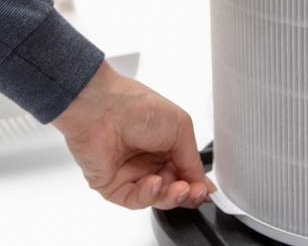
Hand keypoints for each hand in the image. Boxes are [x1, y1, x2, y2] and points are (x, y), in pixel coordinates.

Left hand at [53, 61, 213, 209]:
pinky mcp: (112, 185)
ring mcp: (130, 174)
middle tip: (194, 192)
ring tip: (179, 188)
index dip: (196, 185)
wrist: (101, 107)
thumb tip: (201, 183)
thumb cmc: (136, 106)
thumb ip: (192, 159)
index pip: (184, 174)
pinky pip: (134, 200)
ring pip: (156, 199)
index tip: (206, 191)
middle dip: (186, 194)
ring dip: (170, 196)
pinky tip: (153, 182)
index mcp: (164, 146)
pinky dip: (147, 196)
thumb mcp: (180, 128)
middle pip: (173, 190)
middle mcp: (147, 161)